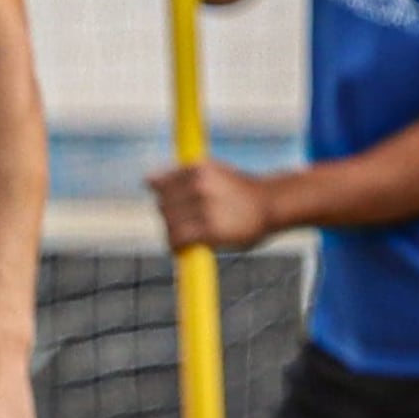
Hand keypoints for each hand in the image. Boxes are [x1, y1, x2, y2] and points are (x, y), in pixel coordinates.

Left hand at [147, 160, 281, 253]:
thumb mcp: (213, 171)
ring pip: (169, 223)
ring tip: (182, 239)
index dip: (162, 197)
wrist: (272, 203)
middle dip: (168, 217)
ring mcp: (204, 206)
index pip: (157, 183)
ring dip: (171, 233)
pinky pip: (178, 238)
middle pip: (161, 205)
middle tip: (182, 226)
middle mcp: (198, 184)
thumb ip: (183, 175)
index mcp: (197, 168)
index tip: (172, 206)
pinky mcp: (209, 229)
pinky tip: (181, 249)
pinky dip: (175, 246)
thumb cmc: (241, 189)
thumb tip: (146, 180)